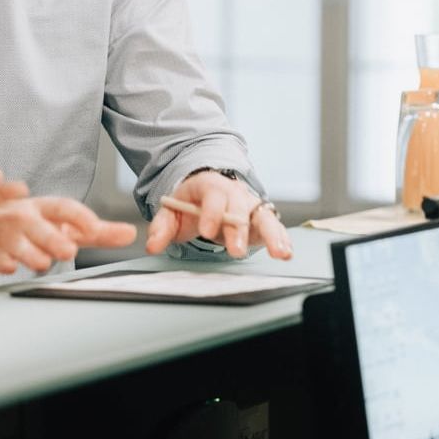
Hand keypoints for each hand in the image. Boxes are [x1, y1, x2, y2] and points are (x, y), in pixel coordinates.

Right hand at [0, 194, 136, 276]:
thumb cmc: (30, 226)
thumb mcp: (62, 226)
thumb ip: (96, 233)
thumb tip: (130, 234)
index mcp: (42, 207)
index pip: (64, 207)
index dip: (80, 217)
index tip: (95, 229)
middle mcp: (22, 216)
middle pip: (38, 224)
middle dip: (52, 237)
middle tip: (69, 251)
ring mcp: (1, 233)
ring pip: (15, 241)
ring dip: (29, 252)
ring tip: (42, 262)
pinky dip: (0, 261)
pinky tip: (9, 266)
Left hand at [145, 170, 292, 260]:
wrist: (208, 192)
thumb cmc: (190, 203)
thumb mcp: (171, 211)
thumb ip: (161, 227)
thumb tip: (152, 245)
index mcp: (210, 186)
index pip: (213, 195)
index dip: (211, 212)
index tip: (206, 230)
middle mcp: (235, 194)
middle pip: (240, 208)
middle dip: (238, 230)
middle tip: (235, 250)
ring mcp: (250, 206)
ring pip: (264, 217)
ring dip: (272, 235)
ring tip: (279, 252)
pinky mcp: (261, 220)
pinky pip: (274, 227)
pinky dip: (282, 239)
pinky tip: (286, 252)